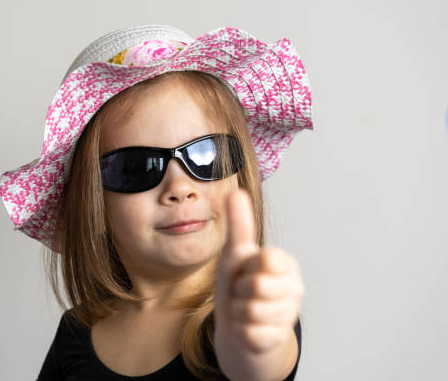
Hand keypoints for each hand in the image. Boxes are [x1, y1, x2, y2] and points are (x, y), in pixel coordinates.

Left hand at [214, 188, 304, 355]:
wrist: (239, 328)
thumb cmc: (238, 286)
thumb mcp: (235, 254)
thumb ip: (238, 224)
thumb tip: (235, 190)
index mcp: (285, 264)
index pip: (264, 259)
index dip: (246, 266)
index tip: (246, 270)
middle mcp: (294, 288)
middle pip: (255, 285)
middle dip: (239, 290)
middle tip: (243, 293)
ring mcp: (288, 315)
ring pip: (250, 310)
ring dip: (238, 312)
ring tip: (244, 310)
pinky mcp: (277, 339)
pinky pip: (248, 332)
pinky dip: (240, 331)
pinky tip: (247, 328)